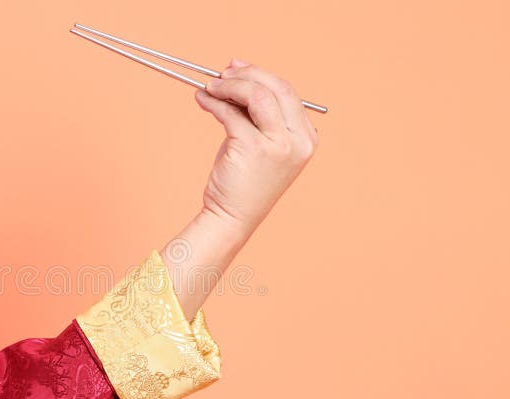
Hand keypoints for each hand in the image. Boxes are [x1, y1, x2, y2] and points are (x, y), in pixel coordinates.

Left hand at [194, 58, 318, 236]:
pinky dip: (214, 102)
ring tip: (209, 87)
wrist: (232, 218)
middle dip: (246, 75)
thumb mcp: (258, 142)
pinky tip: (203, 100)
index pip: (287, 92)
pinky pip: (231, 113)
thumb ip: (257, 113)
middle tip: (221, 73)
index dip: (260, 75)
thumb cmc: (243, 181)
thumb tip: (236, 75)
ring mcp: (279, 145)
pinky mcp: (254, 149)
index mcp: (307, 138)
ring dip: (229, 85)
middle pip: (277, 88)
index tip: (236, 68)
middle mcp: (299, 140)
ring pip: (256, 95)